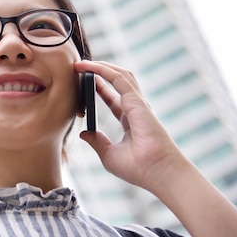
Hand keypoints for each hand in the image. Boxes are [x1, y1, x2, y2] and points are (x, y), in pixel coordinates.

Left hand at [73, 60, 186, 189]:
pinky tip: (88, 66)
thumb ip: (97, 142)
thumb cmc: (139, 169)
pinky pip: (118, 79)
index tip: (83, 82)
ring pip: (119, 75)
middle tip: (78, 67)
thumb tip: (84, 133)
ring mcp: (137, 104)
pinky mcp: (137, 101)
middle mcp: (135, 109)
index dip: (99, 88)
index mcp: (130, 121)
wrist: (158, 173)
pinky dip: (103, 70)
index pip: (113, 99)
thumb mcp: (109, 155)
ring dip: (100, 66)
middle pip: (117, 83)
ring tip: (80, 63)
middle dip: (98, 72)